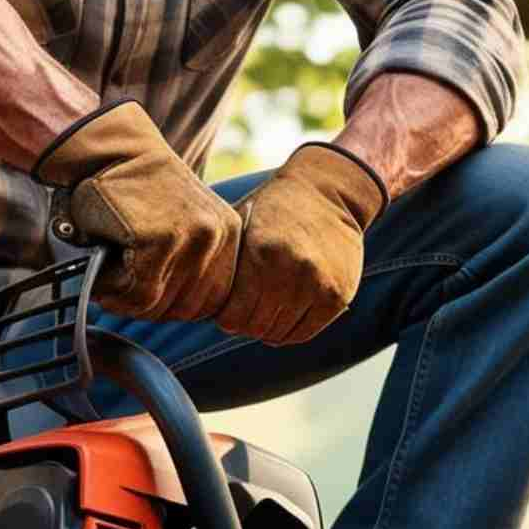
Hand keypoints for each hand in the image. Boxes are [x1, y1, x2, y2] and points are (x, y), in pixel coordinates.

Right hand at [33, 101, 239, 319]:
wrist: (110, 152)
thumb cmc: (135, 192)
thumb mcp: (181, 223)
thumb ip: (191, 262)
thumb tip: (184, 311)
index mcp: (228, 234)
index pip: (212, 302)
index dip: (174, 307)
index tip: (147, 295)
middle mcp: (217, 235)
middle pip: (188, 308)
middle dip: (150, 307)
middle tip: (122, 288)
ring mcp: (192, 237)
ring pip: (162, 305)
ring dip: (128, 299)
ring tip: (111, 273)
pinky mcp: (161, 240)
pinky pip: (139, 295)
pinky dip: (114, 290)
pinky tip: (105, 268)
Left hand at [216, 143, 387, 344]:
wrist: (329, 193)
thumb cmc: (273, 209)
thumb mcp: (239, 222)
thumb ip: (220, 258)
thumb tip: (190, 297)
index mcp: (261, 252)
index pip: (231, 316)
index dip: (223, 317)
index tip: (224, 308)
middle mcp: (292, 270)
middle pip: (254, 328)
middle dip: (244, 324)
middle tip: (243, 312)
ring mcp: (318, 285)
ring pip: (278, 335)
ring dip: (266, 328)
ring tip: (262, 312)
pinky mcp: (338, 296)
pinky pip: (303, 334)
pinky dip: (288, 331)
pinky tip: (282, 316)